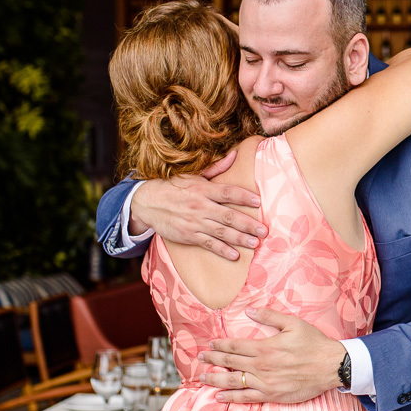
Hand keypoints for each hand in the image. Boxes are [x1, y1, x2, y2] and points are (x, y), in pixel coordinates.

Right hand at [130, 150, 266, 260]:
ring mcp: (195, 222)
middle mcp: (200, 206)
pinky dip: (222, 250)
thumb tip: (235, 155)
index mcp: (203, 189)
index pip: (227, 193)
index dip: (244, 197)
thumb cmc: (173, 186)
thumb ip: (216, 168)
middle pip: (229, 216)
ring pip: (221, 232)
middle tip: (264, 230)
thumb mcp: (192, 174)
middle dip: (248, 224)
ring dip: (240, 239)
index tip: (259, 201)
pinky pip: (208, 244)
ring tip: (255, 243)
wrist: (146, 202)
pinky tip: (234, 255)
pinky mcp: (189, 235)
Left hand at [199, 307, 346, 403]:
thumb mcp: (294, 323)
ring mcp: (266, 382)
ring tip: (203, 377)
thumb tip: (249, 310)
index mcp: (266, 347)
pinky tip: (219, 396)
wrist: (332, 366)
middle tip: (200, 359)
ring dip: (216, 379)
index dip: (220, 345)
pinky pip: (247, 397)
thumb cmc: (314, 344)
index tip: (209, 345)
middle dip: (212, 360)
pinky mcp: (272, 395)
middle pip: (230, 363)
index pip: (235, 346)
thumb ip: (270, 316)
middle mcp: (262, 366)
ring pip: (234, 381)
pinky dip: (231, 397)